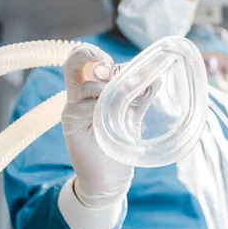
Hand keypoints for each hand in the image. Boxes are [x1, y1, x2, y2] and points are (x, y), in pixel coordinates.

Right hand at [61, 44, 133, 208]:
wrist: (110, 176)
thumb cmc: (119, 142)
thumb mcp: (131, 114)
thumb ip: (139, 95)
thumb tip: (157, 76)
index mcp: (90, 88)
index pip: (82, 61)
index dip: (91, 52)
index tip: (107, 58)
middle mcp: (78, 94)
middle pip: (72, 63)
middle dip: (89, 55)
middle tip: (107, 64)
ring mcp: (72, 107)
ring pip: (87, 85)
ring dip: (107, 90)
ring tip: (119, 107)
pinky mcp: (70, 122)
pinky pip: (85, 105)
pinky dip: (101, 108)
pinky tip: (109, 120)